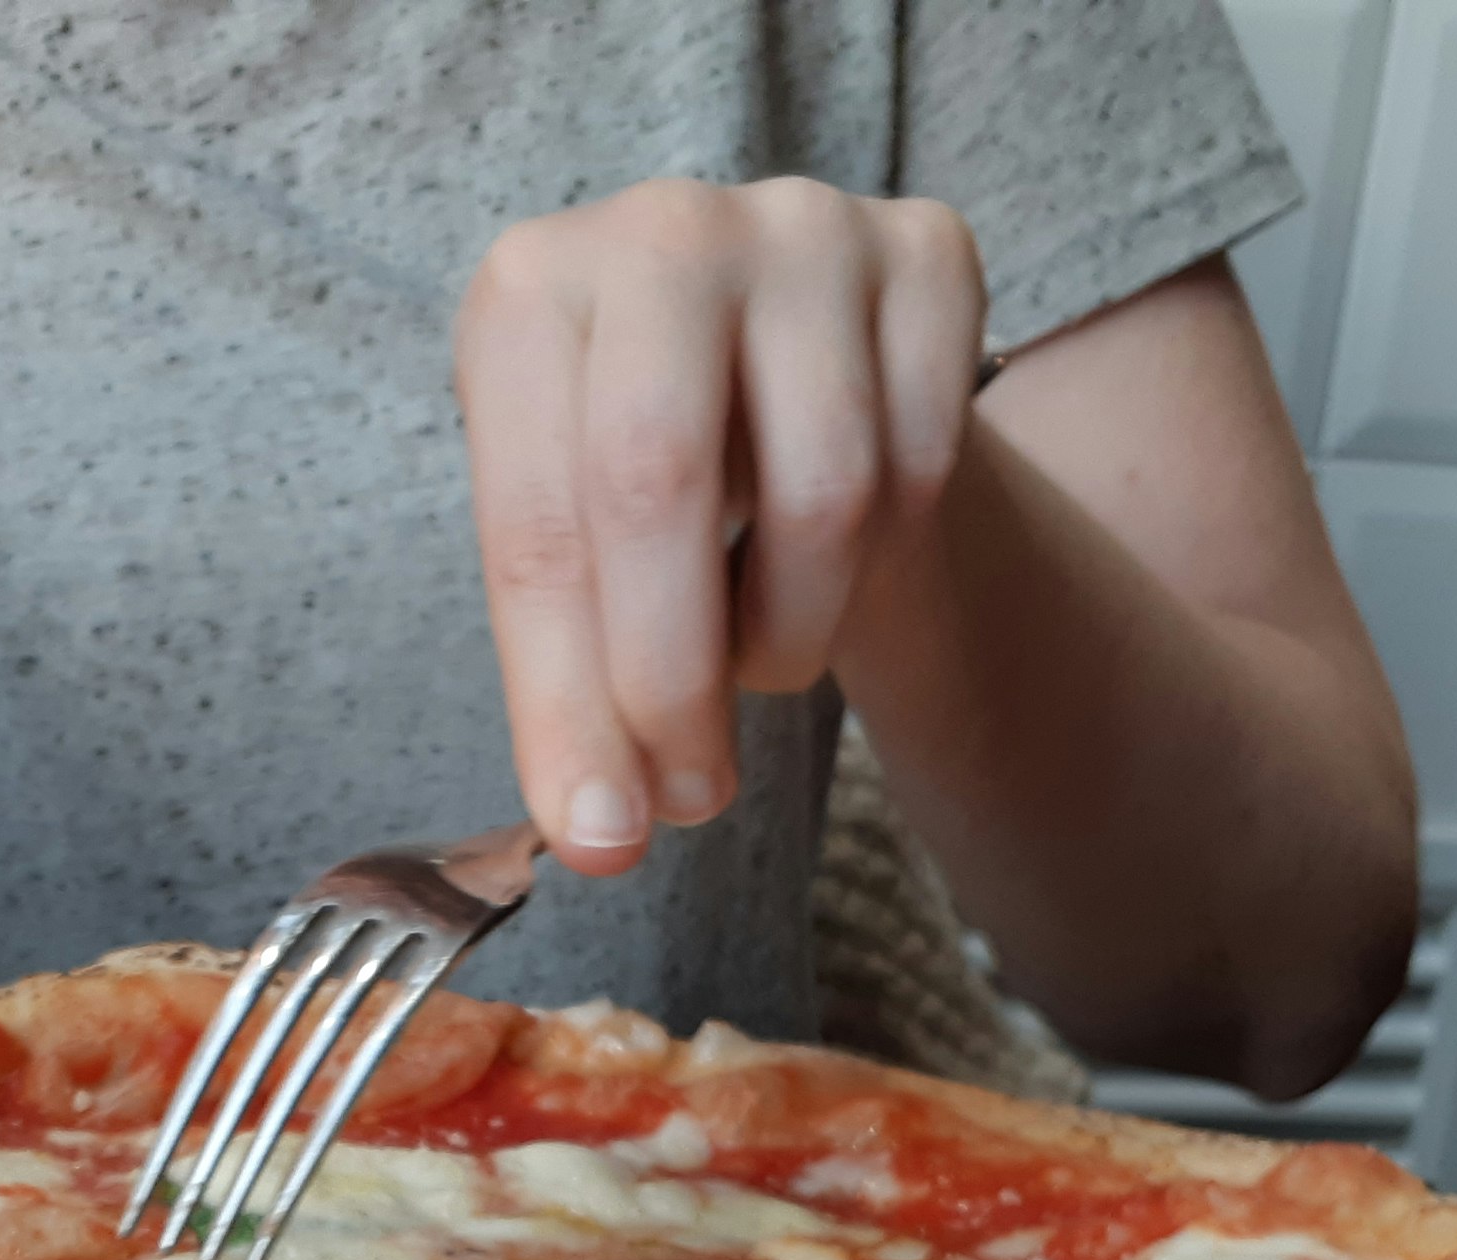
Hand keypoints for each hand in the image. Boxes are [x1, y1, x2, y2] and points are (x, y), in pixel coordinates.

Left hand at [454, 177, 985, 875]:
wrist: (769, 358)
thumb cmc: (636, 474)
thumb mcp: (571, 556)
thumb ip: (573, 687)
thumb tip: (603, 835)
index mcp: (527, 295)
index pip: (539, 525)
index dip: (571, 701)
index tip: (604, 831)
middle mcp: (660, 233)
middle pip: (660, 486)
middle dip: (676, 682)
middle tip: (690, 794)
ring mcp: (804, 227)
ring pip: (824, 491)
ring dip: (790, 633)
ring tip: (755, 656)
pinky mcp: (929, 249)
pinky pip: (925, 462)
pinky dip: (880, 563)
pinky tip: (828, 565)